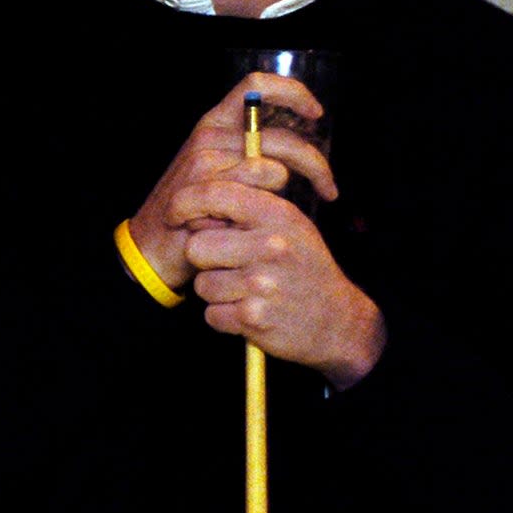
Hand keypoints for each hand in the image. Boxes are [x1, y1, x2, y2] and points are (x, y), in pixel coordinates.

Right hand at [129, 73, 336, 293]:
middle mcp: (210, 136)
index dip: (292, 92)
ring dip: (292, 193)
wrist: (151, 248)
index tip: (316, 112)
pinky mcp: (206, 189)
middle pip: (281, 136)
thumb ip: (248, 154)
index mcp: (214, 123)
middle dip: (315, 163)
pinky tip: (265, 225)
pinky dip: (268, 210)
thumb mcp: (216, 171)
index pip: (256, 85)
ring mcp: (206, 161)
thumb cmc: (192, 212)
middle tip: (329, 188)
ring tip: (291, 214)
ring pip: (274, 167)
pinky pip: (258, 191)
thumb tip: (292, 150)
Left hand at [172, 181, 386, 388]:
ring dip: (217, 292)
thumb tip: (197, 206)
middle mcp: (270, 245)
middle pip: (196, 247)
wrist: (336, 319)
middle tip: (227, 266)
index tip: (176, 216)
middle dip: (205, 260)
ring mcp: (262, 283)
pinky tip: (248, 312)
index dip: (184, 203)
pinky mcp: (254, 318)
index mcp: (276, 214)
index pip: (213, 193)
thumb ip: (248, 209)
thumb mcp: (289, 225)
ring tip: (245, 291)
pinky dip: (225, 318)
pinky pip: (212, 315)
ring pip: (202, 285)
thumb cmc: (304, 267)